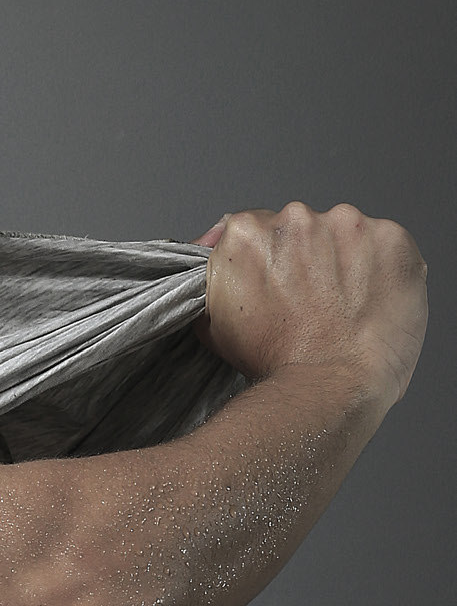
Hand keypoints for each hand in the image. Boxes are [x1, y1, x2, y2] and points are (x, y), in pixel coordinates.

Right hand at [195, 202, 425, 405]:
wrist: (331, 387)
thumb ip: (213, 282)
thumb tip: (214, 264)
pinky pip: (387, 246)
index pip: (257, 228)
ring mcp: (348, 225)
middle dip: (307, 258)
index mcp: (247, 232)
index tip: (276, 279)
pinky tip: (372, 302)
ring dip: (346, 262)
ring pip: (346, 235)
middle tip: (311, 301)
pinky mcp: (391, 238)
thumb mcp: (214, 324)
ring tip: (345, 307)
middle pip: (302, 228)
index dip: (269, 258)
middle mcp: (295, 218)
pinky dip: (383, 270)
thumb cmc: (278, 363)